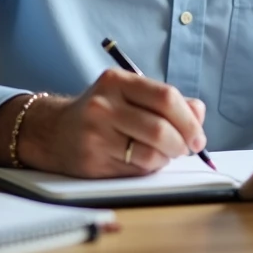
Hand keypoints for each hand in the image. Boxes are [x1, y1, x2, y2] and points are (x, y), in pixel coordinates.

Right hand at [14, 69, 207, 177]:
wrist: (53, 131)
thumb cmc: (102, 112)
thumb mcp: (130, 94)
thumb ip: (167, 101)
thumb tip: (198, 113)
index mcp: (117, 82)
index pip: (166, 98)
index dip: (189, 120)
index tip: (198, 135)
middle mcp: (103, 105)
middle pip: (161, 128)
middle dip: (183, 143)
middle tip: (187, 148)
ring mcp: (95, 134)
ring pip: (150, 154)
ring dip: (166, 159)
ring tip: (163, 154)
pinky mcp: (92, 161)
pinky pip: (135, 171)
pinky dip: (148, 169)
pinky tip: (142, 161)